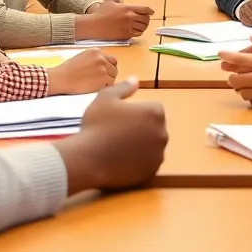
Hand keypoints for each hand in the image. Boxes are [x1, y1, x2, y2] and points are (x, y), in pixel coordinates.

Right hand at [47, 50, 117, 94]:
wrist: (61, 78)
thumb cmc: (67, 71)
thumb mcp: (82, 58)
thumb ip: (94, 59)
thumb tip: (102, 65)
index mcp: (96, 52)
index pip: (110, 59)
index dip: (107, 67)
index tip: (103, 72)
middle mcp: (101, 58)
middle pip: (114, 67)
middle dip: (109, 73)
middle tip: (100, 80)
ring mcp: (104, 68)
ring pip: (113, 76)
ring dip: (107, 81)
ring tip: (94, 84)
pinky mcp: (104, 79)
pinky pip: (110, 84)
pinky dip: (104, 87)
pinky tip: (94, 87)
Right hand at [54, 78, 167, 193]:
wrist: (88, 159)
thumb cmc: (96, 125)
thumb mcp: (105, 98)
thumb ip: (123, 87)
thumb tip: (136, 80)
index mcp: (155, 112)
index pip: (152, 109)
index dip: (136, 113)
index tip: (121, 119)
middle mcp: (163, 133)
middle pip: (155, 128)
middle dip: (141, 129)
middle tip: (119, 133)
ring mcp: (158, 154)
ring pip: (152, 146)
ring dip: (141, 145)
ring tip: (119, 147)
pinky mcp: (152, 171)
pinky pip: (148, 163)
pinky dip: (139, 162)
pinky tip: (122, 160)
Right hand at [87, 0, 153, 38]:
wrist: (94, 25)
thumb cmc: (102, 11)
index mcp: (128, 7)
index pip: (145, 9)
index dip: (150, 11)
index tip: (151, 12)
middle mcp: (130, 17)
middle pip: (146, 18)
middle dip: (147, 18)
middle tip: (144, 19)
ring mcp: (128, 26)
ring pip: (143, 27)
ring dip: (144, 26)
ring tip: (141, 25)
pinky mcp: (126, 34)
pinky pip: (138, 34)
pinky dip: (139, 32)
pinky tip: (136, 30)